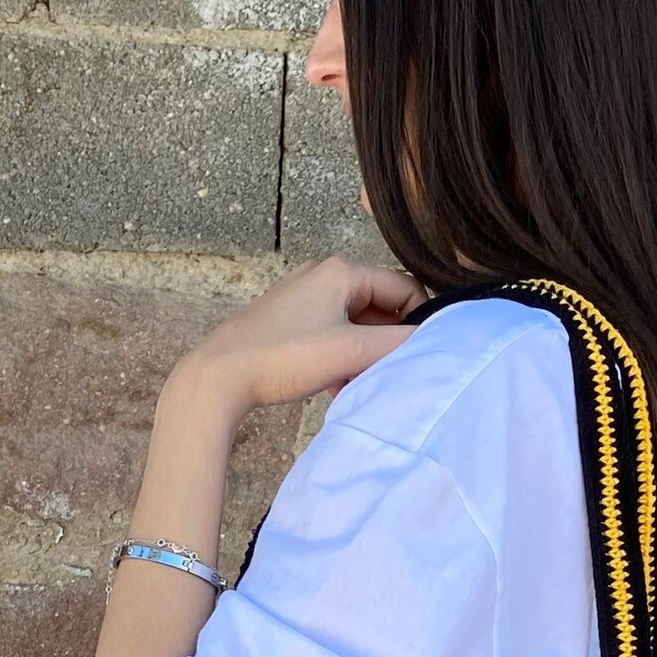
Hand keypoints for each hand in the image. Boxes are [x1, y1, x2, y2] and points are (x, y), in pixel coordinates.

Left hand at [171, 258, 420, 419]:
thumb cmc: (281, 357)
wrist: (219, 376)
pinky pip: (334, 333)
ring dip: (364, 353)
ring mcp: (305, 296)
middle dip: (387, 341)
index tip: (417, 355)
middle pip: (381, 306)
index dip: (418, 322)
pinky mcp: (291, 319)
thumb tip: (437, 340)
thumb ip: (398, 344)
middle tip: (384, 373)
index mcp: (342, 271)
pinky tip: (336, 384)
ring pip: (357, 323)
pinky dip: (342, 356)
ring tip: (356, 383)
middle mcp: (324, 274)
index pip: (405, 288)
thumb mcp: (350, 351)